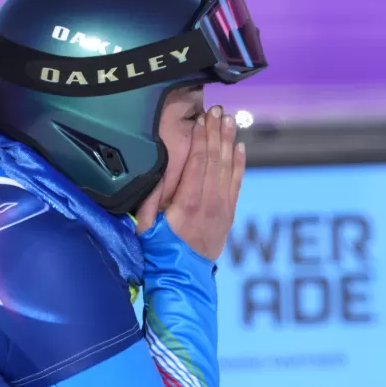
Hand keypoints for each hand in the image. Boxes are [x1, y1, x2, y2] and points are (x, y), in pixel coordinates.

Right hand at [146, 108, 245, 260]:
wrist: (182, 276)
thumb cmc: (159, 249)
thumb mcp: (146, 225)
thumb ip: (152, 196)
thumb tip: (159, 167)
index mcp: (188, 202)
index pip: (199, 162)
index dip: (202, 138)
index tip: (201, 119)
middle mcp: (209, 202)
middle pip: (216, 159)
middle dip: (217, 132)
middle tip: (218, 110)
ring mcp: (222, 207)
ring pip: (228, 168)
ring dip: (229, 141)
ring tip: (230, 119)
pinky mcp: (229, 213)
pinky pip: (237, 183)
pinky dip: (239, 163)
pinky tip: (239, 146)